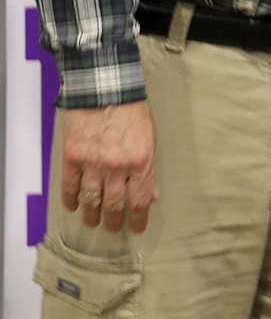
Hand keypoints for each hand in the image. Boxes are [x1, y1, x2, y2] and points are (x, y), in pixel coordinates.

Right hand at [61, 103, 158, 233]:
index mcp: (141, 163)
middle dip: (115, 221)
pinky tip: (74, 206)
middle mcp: (117, 167)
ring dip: (92, 215)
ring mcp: (93, 164)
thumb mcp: (151, 140)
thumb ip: (149, 169)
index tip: (136, 228)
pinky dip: (71, 200)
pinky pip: (70, 186)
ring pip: (91, 200)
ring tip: (93, 222)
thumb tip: (152, 195)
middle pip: (115, 205)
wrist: (105, 90)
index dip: (138, 219)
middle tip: (114, 228)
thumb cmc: (133, 113)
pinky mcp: (72, 157)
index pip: (140, 201)